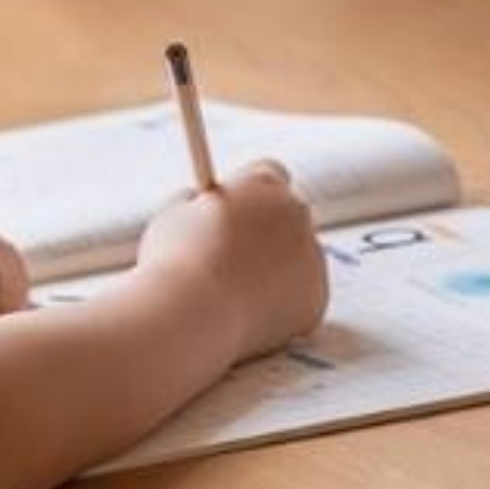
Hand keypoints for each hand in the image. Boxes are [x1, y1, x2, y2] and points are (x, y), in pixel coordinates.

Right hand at [137, 161, 328, 362]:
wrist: (192, 315)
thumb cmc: (174, 264)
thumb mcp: (172, 217)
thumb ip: (194, 203)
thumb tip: (199, 204)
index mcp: (263, 184)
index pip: (270, 174)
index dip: (253, 194)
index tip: (240, 210)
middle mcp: (296, 213)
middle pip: (290, 216)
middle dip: (269, 232)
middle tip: (239, 256)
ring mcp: (312, 256)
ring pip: (299, 259)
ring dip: (277, 270)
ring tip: (235, 293)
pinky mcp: (317, 297)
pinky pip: (302, 298)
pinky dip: (284, 307)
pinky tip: (251, 315)